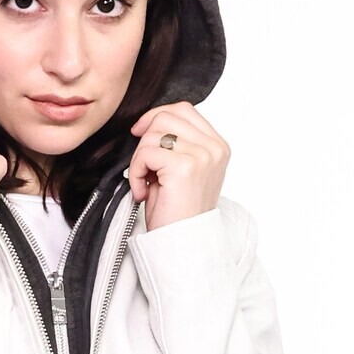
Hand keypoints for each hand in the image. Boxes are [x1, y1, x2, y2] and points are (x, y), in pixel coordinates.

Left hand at [127, 103, 230, 231]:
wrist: (182, 244)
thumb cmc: (177, 213)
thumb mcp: (181, 170)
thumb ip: (176, 143)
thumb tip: (148, 121)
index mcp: (217, 146)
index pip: (183, 109)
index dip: (156, 118)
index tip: (140, 135)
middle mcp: (214, 148)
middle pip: (166, 117)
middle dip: (145, 140)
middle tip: (144, 167)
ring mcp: (202, 156)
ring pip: (154, 133)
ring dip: (140, 159)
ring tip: (145, 183)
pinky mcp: (184, 166)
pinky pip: (146, 153)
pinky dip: (136, 172)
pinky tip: (143, 191)